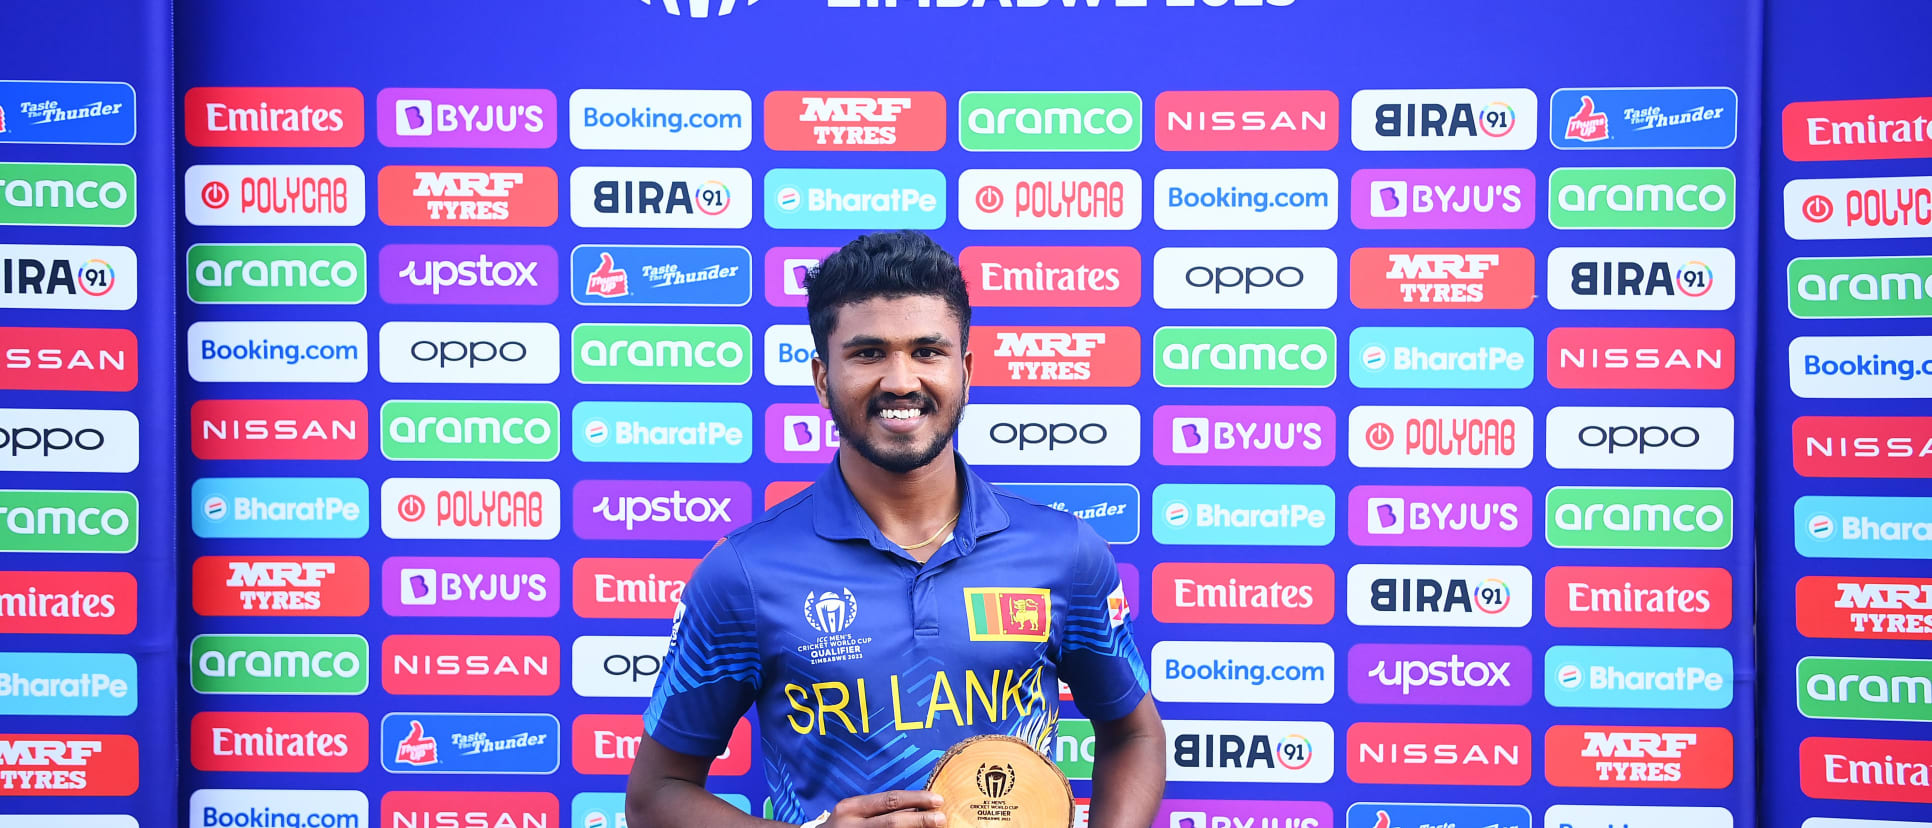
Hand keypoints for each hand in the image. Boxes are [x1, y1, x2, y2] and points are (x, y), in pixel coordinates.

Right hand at [818, 790, 946, 827]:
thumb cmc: (842, 827)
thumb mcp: (854, 813)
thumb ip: (879, 809)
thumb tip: (917, 806)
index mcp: (851, 808)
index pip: (889, 800)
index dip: (916, 799)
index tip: (938, 800)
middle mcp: (852, 826)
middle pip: (893, 822)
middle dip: (920, 820)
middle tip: (942, 819)